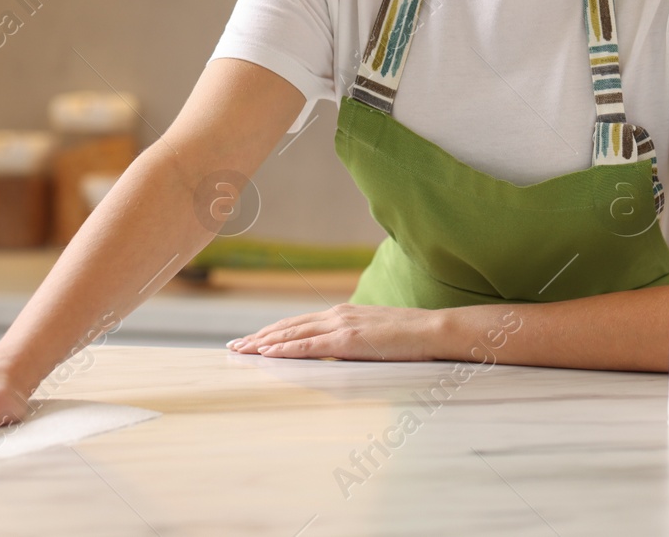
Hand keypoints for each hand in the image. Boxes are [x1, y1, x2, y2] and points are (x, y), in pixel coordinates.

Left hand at [226, 302, 445, 360]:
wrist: (433, 330)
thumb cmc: (410, 338)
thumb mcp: (375, 336)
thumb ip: (353, 341)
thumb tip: (337, 354)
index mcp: (342, 314)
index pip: (298, 323)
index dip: (273, 332)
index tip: (252, 340)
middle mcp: (336, 314)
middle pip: (288, 326)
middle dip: (258, 337)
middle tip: (234, 346)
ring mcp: (340, 325)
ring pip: (291, 334)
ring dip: (262, 343)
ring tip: (240, 350)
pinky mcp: (347, 341)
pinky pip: (308, 346)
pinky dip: (284, 349)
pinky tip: (266, 353)